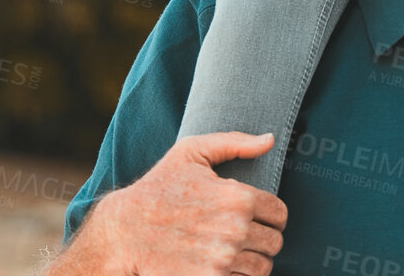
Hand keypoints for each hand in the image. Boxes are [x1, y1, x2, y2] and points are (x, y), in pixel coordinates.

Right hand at [89, 131, 286, 275]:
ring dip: (251, 261)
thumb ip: (236, 142)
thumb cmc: (159, 188)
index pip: (280, 215)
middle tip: (242, 235)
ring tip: (233, 252)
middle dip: (262, 239)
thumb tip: (269, 140)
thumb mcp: (192, 152)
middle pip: (274, 244)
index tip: (257, 217)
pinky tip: (221, 266)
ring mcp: (223, 260)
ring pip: (262, 269)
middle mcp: (235, 230)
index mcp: (239, 197)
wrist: (124, 232)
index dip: (271, 216)